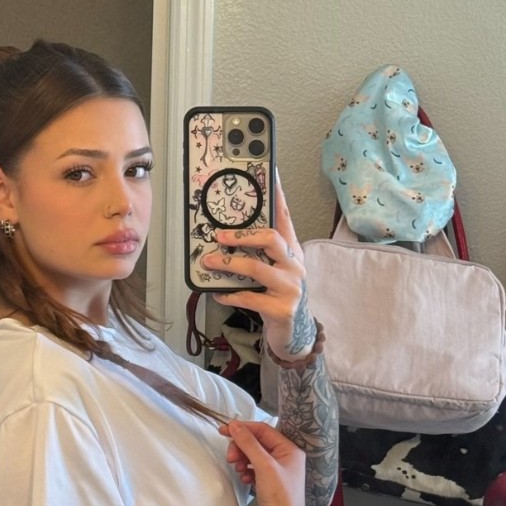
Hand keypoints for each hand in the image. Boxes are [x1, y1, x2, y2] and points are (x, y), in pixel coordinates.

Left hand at [201, 172, 315, 359]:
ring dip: (229, 264)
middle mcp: (294, 266)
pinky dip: (231, 294)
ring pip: (257, 269)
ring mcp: (290, 288)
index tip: (269, 173)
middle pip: (272, 239)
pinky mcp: (281, 310)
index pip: (285, 218)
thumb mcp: (273, 269)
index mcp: (292, 251)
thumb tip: (223, 233)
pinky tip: (218, 293)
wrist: (294, 332)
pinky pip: (250, 298)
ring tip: (210, 261)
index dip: (277, 196)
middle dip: (242, 235)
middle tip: (219, 235)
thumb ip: (257, 252)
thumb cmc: (278, 295)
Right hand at [218, 419, 305, 505]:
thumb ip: (249, 443)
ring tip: (238, 470)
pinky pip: (255, 469)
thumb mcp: (264, 465)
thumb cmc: (279, 496)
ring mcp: (279, 472)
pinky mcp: (271, 484)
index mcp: (290, 450)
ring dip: (243, 460)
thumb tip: (235, 424)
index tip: (223, 431)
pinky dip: (247, 471)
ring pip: (254, 456)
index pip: (263, 430)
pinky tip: (245, 479)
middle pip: (257, 443)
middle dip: (241, 448)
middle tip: (230, 458)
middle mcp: (287, 458)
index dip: (243, 428)